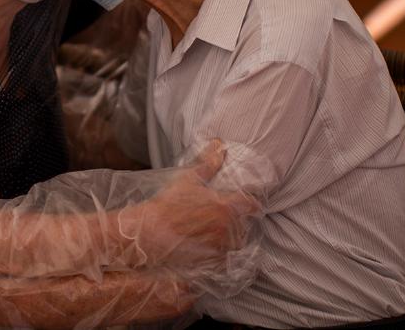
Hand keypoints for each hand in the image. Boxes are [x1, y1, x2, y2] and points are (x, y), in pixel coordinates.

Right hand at [120, 140, 259, 268]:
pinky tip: (209, 245)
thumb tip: (219, 143)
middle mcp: (229, 228)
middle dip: (239, 219)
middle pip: (245, 224)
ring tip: (217, 231)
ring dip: (231, 236)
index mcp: (227, 206)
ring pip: (237, 241)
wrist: (151, 232)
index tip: (245, 200)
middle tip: (225, 215)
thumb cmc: (169, 203)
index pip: (253, 204)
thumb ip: (208, 162)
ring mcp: (221, 246)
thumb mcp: (189, 179)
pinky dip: (222, 252)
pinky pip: (226, 257)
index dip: (251, 201)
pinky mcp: (212, 261)